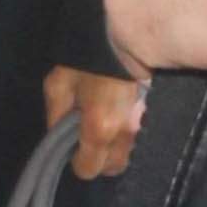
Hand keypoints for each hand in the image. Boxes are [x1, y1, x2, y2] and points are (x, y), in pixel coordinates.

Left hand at [43, 64, 144, 179]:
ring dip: (112, 149)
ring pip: (127, 154)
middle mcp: (125, 134)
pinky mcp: (150, 115)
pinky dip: (124, 136)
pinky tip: (114, 117)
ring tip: (100, 127)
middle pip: (113, 168)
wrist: (122, 37)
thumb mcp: (58, 86)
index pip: (89, 169)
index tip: (71, 148)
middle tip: (86, 140)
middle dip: (98, 161)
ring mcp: (141, 125)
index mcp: (99, 129)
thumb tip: (58, 138)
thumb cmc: (85, 61)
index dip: (77, 162)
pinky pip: (135, 138)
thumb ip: (55, 117)